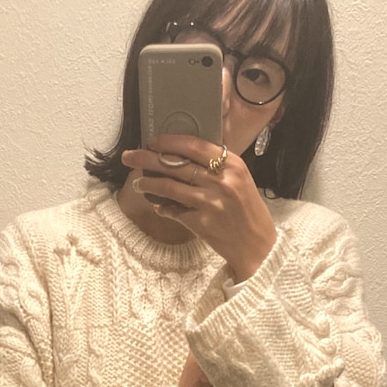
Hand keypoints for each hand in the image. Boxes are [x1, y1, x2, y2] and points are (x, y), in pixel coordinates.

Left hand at [121, 137, 276, 281]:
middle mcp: (221, 181)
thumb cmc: (247, 210)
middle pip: (177, 165)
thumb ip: (216, 166)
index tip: (152, 141)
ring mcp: (210, 203)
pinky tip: (157, 206)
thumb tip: (183, 154)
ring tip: (138, 183)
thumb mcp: (239, 179)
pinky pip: (174, 212)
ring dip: (149, 184)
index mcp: (232, 165)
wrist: (256, 244)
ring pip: (170, 188)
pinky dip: (163, 208)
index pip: (195, 146)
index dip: (170, 142)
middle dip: (148, 159)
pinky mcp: (201, 224)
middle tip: (130, 156)